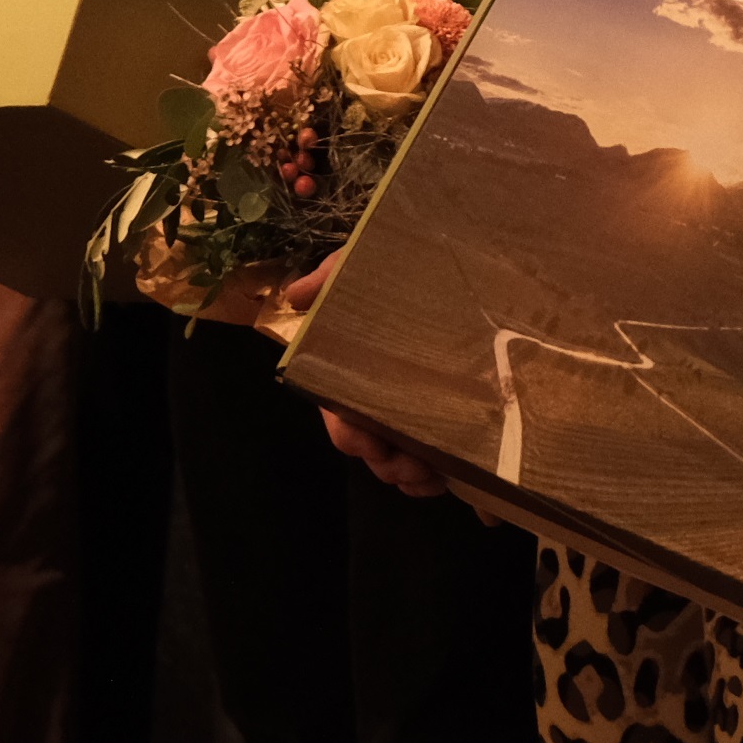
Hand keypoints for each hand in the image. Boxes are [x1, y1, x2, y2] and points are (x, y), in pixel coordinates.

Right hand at [270, 255, 454, 494]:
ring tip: (433, 473)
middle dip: (387, 464)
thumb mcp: (360, 265)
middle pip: (370, 450)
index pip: (341, 418)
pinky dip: (434, 478)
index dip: (352, 435)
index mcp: (349, 373)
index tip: (371, 441)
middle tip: (414, 465)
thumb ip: (330, 278)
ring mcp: (406, 413)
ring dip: (411, 476)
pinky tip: (446, 476)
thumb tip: (296, 295)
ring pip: (397, 463)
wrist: (443, 265)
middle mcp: (374, 399)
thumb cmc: (395, 272)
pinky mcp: (440, 420)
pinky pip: (429, 463)